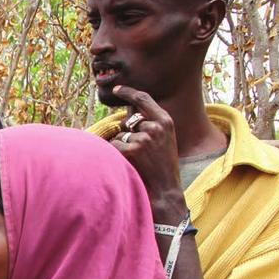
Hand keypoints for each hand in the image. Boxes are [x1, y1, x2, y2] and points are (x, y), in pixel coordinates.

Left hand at [109, 86, 186, 221]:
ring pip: (119, 135)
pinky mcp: (131, 150)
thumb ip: (151, 124)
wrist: (165, 189)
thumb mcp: (164, 140)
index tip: (116, 89)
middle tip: (140, 153)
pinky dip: (116, 155)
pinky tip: (129, 164)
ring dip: (122, 146)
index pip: (143, 98)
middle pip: (127, 121)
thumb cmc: (163, 166)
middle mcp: (155, 126)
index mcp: (165, 121)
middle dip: (127, 134)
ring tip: (138, 160)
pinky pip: (113, 146)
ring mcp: (143, 138)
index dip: (128, 92)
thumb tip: (127, 115)